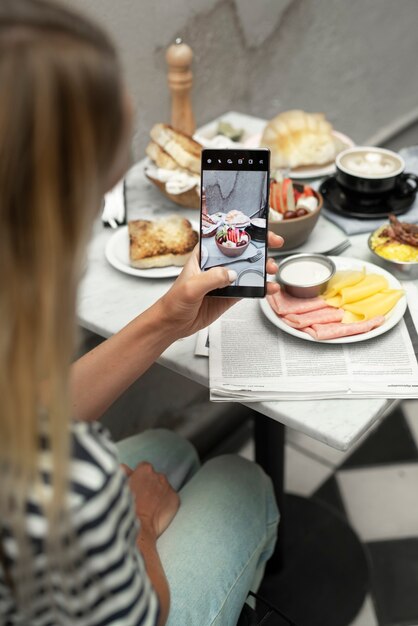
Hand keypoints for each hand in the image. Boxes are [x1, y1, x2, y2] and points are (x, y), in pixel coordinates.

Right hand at [127, 462, 179, 537]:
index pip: (144, 468)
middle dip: (150, 485)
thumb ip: (124, 473)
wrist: (139, 527)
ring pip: (164, 487)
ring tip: (150, 506)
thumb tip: (124, 467)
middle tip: (143, 498)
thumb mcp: (121, 486)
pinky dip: (167, 503)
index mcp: (145, 469)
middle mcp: (159, 475)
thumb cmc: (127, 507)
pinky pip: (171, 498)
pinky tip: (158, 512)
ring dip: (159, 493)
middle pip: (155, 477)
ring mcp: (168, 487)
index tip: (137, 487)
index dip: (139, 478)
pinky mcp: (175, 499)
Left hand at [156, 231, 282, 337]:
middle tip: (274, 244)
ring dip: (263, 267)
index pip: (225, 235)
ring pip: (249, 268)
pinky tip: (270, 288)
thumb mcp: (191, 287)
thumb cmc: (174, 301)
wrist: (173, 324)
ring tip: (272, 270)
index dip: (242, 229)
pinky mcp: (230, 295)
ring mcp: (225, 280)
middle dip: (260, 245)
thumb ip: (211, 278)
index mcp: (204, 255)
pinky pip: (249, 288)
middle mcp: (216, 264)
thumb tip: (232, 274)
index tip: (258, 227)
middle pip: (242, 250)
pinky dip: (262, 287)